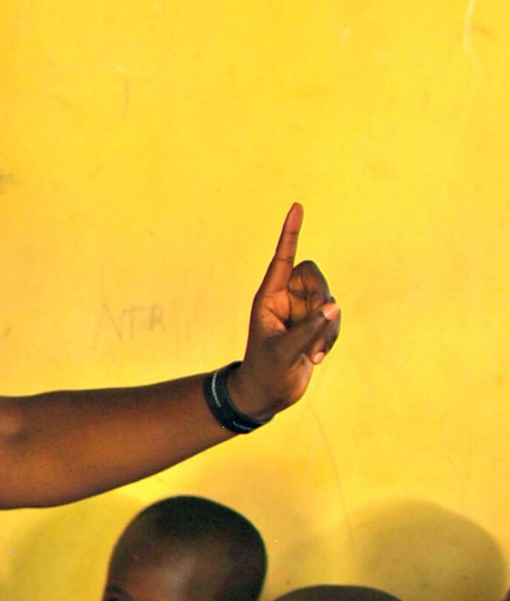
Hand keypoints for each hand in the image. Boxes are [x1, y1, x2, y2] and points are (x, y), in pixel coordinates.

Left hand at [228, 203, 340, 418]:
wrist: (268, 394)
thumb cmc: (266, 372)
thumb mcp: (285, 351)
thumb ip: (309, 329)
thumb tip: (333, 305)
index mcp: (268, 297)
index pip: (282, 259)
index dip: (290, 234)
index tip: (297, 207)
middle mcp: (286, 299)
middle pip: (315, 277)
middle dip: (322, 298)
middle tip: (319, 323)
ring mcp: (301, 311)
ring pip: (329, 299)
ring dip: (328, 326)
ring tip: (314, 352)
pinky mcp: (314, 324)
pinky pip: (333, 318)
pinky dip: (330, 337)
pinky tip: (317, 358)